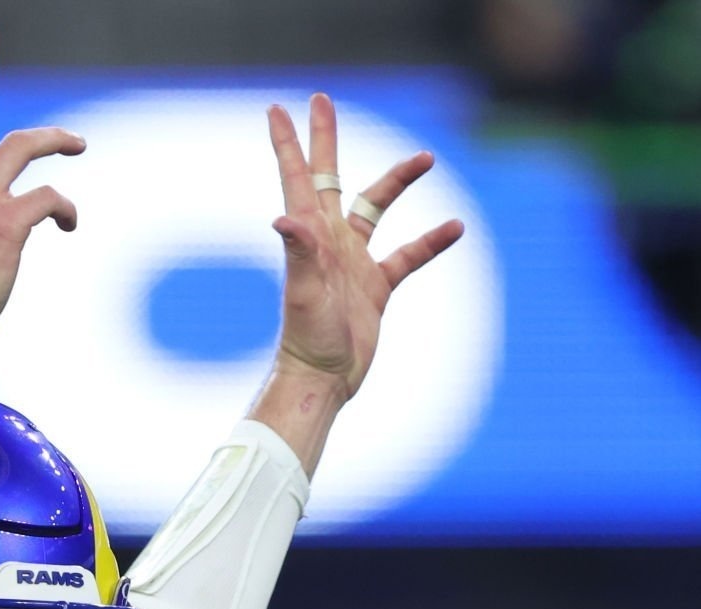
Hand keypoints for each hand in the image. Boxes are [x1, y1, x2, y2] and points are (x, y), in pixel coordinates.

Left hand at [267, 93, 464, 403]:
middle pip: (329, 176)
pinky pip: (407, 256)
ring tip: (427, 158)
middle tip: (322, 100)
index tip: (280, 109)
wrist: (323, 380)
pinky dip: (430, 242)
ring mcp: (353, 262)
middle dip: (326, 139)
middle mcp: (329, 241)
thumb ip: (300, 252)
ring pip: (375, 208)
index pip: (299, 177)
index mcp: (311, 235)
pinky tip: (456, 227)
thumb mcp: (304, 291)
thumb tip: (284, 217)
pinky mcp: (375, 288)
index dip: (289, 143)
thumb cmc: (307, 338)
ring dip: (398, 182)